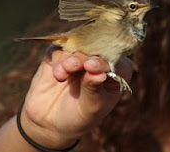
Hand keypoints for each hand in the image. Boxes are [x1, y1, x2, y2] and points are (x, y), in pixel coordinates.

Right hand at [19, 45, 133, 148]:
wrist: (53, 123)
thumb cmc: (81, 116)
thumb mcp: (91, 107)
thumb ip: (94, 89)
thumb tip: (99, 74)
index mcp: (116, 70)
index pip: (114, 58)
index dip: (102, 60)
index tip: (91, 66)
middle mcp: (99, 59)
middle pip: (93, 47)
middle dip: (82, 57)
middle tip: (72, 67)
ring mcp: (78, 55)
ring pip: (74, 46)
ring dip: (67, 59)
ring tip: (62, 75)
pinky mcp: (59, 55)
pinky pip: (57, 49)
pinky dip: (57, 60)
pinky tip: (58, 75)